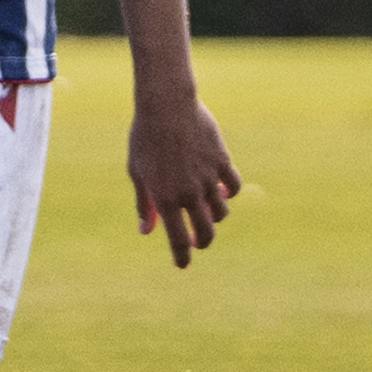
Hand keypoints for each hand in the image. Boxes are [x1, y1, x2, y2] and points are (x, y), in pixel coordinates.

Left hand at [126, 83, 240, 267]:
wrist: (166, 106)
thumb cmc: (144, 138)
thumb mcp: (138, 172)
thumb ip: (144, 204)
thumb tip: (146, 232)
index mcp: (165, 199)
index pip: (177, 240)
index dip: (181, 257)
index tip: (182, 265)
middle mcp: (189, 193)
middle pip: (205, 232)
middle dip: (202, 242)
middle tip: (197, 241)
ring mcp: (208, 178)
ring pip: (221, 212)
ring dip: (214, 217)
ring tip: (205, 212)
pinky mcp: (222, 161)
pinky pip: (233, 187)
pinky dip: (228, 193)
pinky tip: (219, 191)